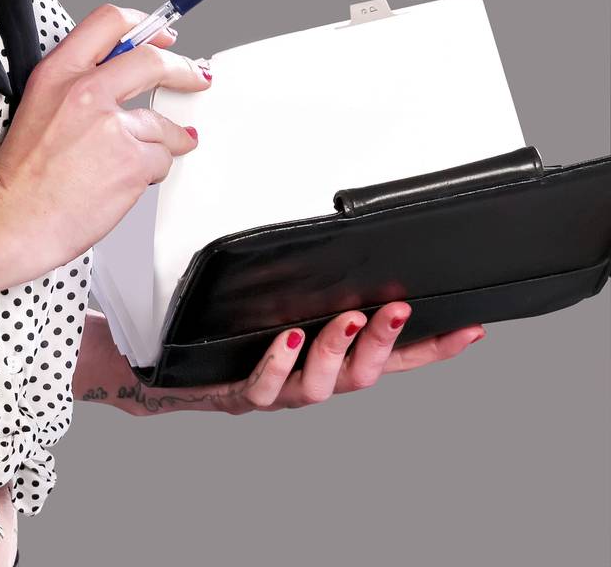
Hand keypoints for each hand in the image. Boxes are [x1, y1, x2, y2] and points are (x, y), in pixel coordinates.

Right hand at [0, 5, 209, 276]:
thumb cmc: (21, 177)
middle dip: (183, 69)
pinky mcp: (131, 160)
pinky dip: (152, 171)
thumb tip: (122, 77)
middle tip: (196, 76)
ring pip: (162, 122)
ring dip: (162, 141)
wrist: (13, 222)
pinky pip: (162, 158)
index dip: (143, 25)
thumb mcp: (39, 106)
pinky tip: (125, 181)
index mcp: (57, 72)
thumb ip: (78, 83)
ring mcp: (111, 125)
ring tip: (134, 161)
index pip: (108, 21)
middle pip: (151, 60)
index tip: (162, 35)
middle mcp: (85, 91)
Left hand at [142, 303, 486, 414]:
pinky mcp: (241, 395)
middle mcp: (315, 383)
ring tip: (348, 318)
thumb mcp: (292, 305)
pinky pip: (263, 387)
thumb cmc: (241, 335)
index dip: (434, 350)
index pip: (397, 361)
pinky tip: (287, 337)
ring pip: (319, 385)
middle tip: (397, 307)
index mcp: (335, 362)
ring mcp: (281, 393)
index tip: (471, 329)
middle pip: (364, 375)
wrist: (176, 375)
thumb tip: (362, 251)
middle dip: (384, 341)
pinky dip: (278, 363)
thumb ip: (327, 290)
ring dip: (336, 350)